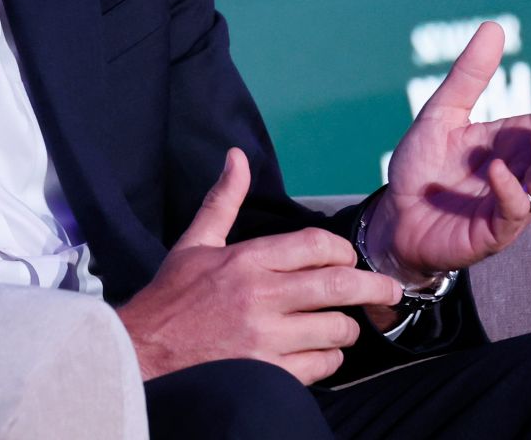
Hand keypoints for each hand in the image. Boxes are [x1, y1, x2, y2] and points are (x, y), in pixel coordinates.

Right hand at [117, 148, 402, 384]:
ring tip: (342, 326)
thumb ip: (223, 200)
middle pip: (339, 284)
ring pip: (336, 328)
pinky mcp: (267, 373)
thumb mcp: (194, 243)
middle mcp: (260, 296)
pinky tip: (319, 353)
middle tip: (390, 292)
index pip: (316, 244)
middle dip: (374, 287)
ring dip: (346, 328)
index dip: (343, 250)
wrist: (140, 354)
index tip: (350, 259)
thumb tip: (236, 156)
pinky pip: (321, 365)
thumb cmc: (170, 299)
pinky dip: (328, 360)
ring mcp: (265, 337)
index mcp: (247, 259)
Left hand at [371, 22, 530, 282]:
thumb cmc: (423, 167)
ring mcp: (512, 204)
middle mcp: (523, 172)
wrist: (394, 216)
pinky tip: (498, 171)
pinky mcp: (493, 232)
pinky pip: (512, 213)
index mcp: (517, 142)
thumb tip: (494, 26)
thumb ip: (469, 76)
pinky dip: (509, 191)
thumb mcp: (442, 113)